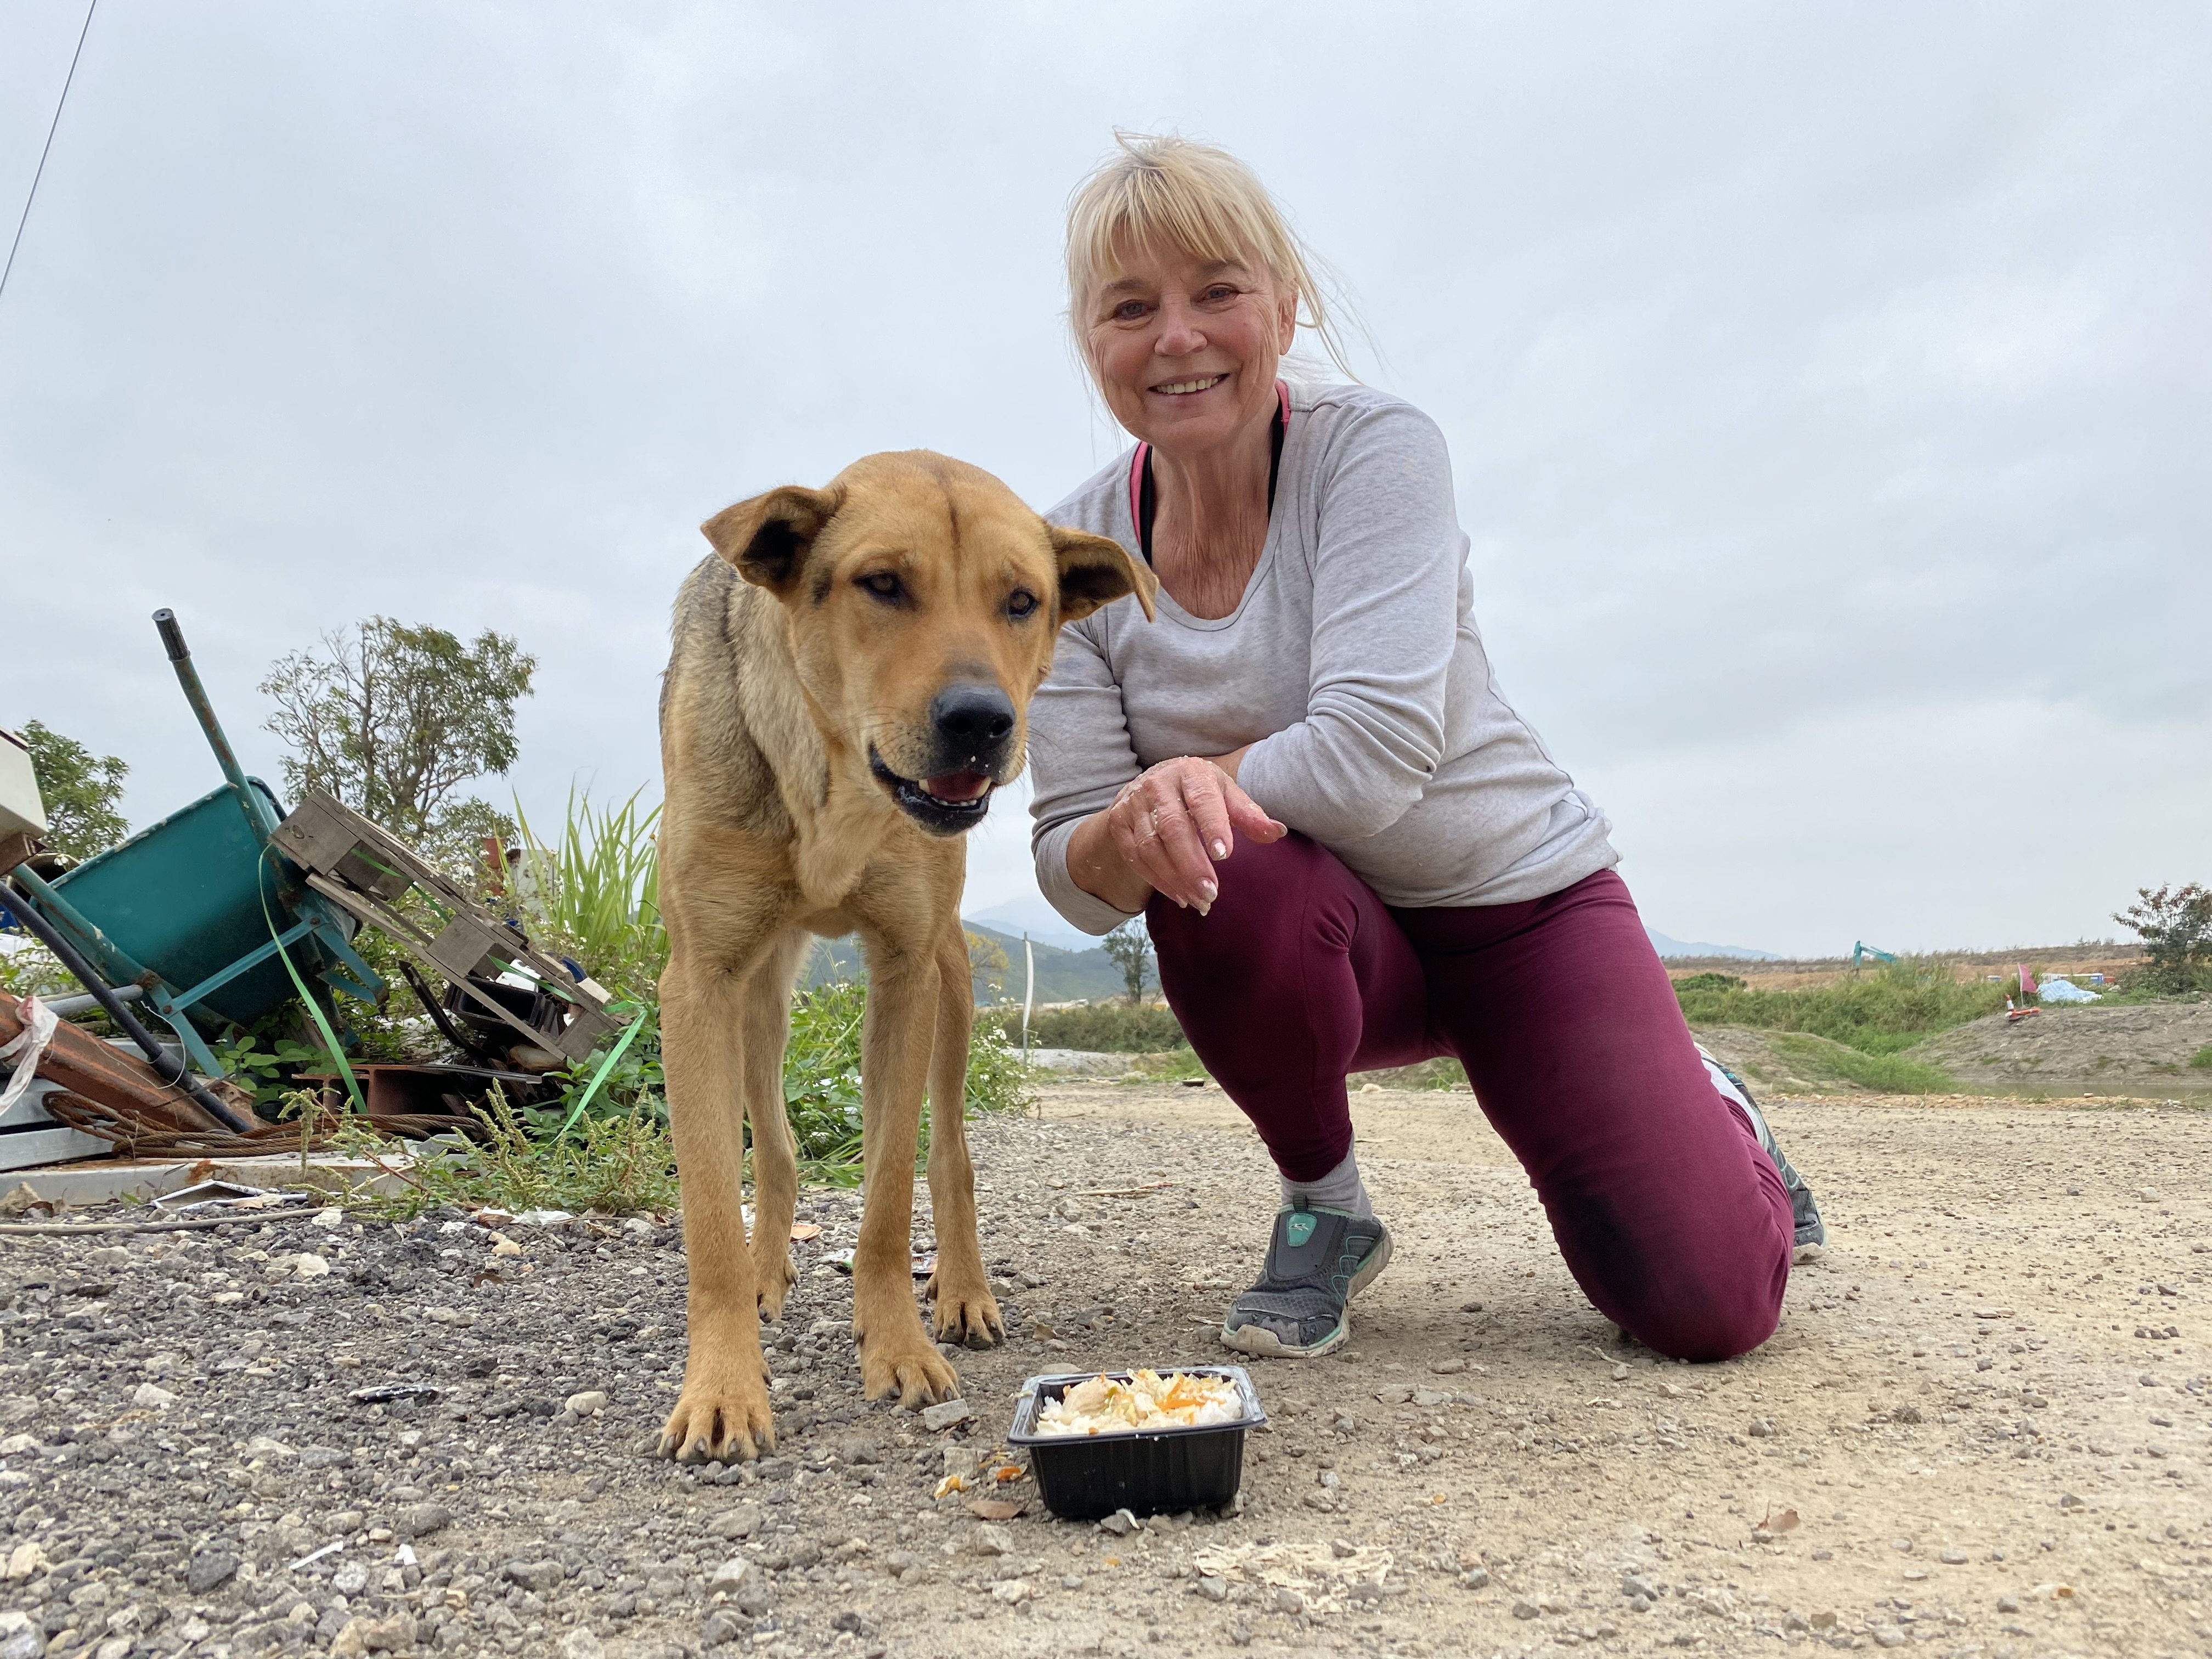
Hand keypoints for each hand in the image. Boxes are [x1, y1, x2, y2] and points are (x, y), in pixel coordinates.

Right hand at [1101, 756, 1285, 913]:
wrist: (1153, 782)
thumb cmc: (1199, 792)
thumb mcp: (1226, 795)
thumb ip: (1249, 815)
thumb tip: (1278, 832)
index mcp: (1190, 773)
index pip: (1202, 801)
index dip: (1212, 827)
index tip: (1224, 855)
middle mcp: (1157, 785)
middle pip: (1172, 828)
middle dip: (1192, 864)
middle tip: (1212, 893)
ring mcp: (1134, 803)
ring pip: (1151, 847)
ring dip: (1175, 879)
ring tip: (1200, 901)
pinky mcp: (1119, 822)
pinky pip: (1135, 857)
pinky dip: (1157, 880)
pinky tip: (1179, 895)